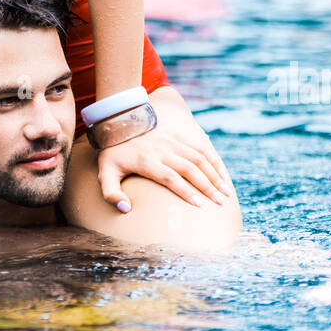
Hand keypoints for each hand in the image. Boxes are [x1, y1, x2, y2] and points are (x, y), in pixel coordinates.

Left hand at [96, 104, 232, 212]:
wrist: (119, 121)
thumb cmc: (113, 152)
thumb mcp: (105, 172)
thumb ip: (111, 193)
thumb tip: (126, 209)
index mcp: (146, 161)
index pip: (170, 177)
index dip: (185, 191)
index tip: (199, 204)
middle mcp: (162, 150)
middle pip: (189, 168)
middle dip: (207, 186)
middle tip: (220, 202)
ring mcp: (171, 141)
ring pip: (198, 158)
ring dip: (214, 175)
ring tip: (225, 192)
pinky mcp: (177, 136)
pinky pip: (199, 147)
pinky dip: (213, 160)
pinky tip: (222, 173)